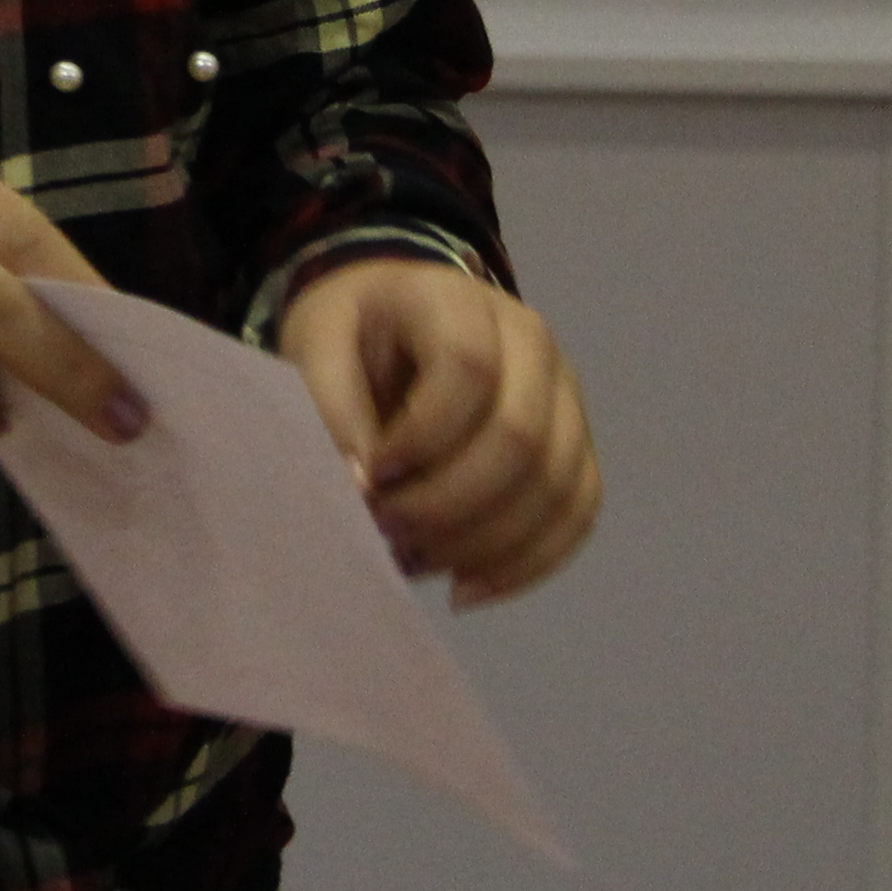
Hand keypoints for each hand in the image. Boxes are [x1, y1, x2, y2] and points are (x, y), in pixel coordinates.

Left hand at [278, 255, 599, 608]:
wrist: (397, 326)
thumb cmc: (352, 337)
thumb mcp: (315, 347)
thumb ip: (329, 408)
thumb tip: (362, 488)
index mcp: (460, 302)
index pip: (468, 368)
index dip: (422, 436)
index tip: (370, 475)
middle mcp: (532, 341)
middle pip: (520, 437)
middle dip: (447, 504)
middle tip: (385, 530)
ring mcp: (565, 395)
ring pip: (555, 485)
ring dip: (481, 544)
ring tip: (411, 561)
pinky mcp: (576, 446)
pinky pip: (576, 513)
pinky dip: (524, 564)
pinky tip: (463, 588)